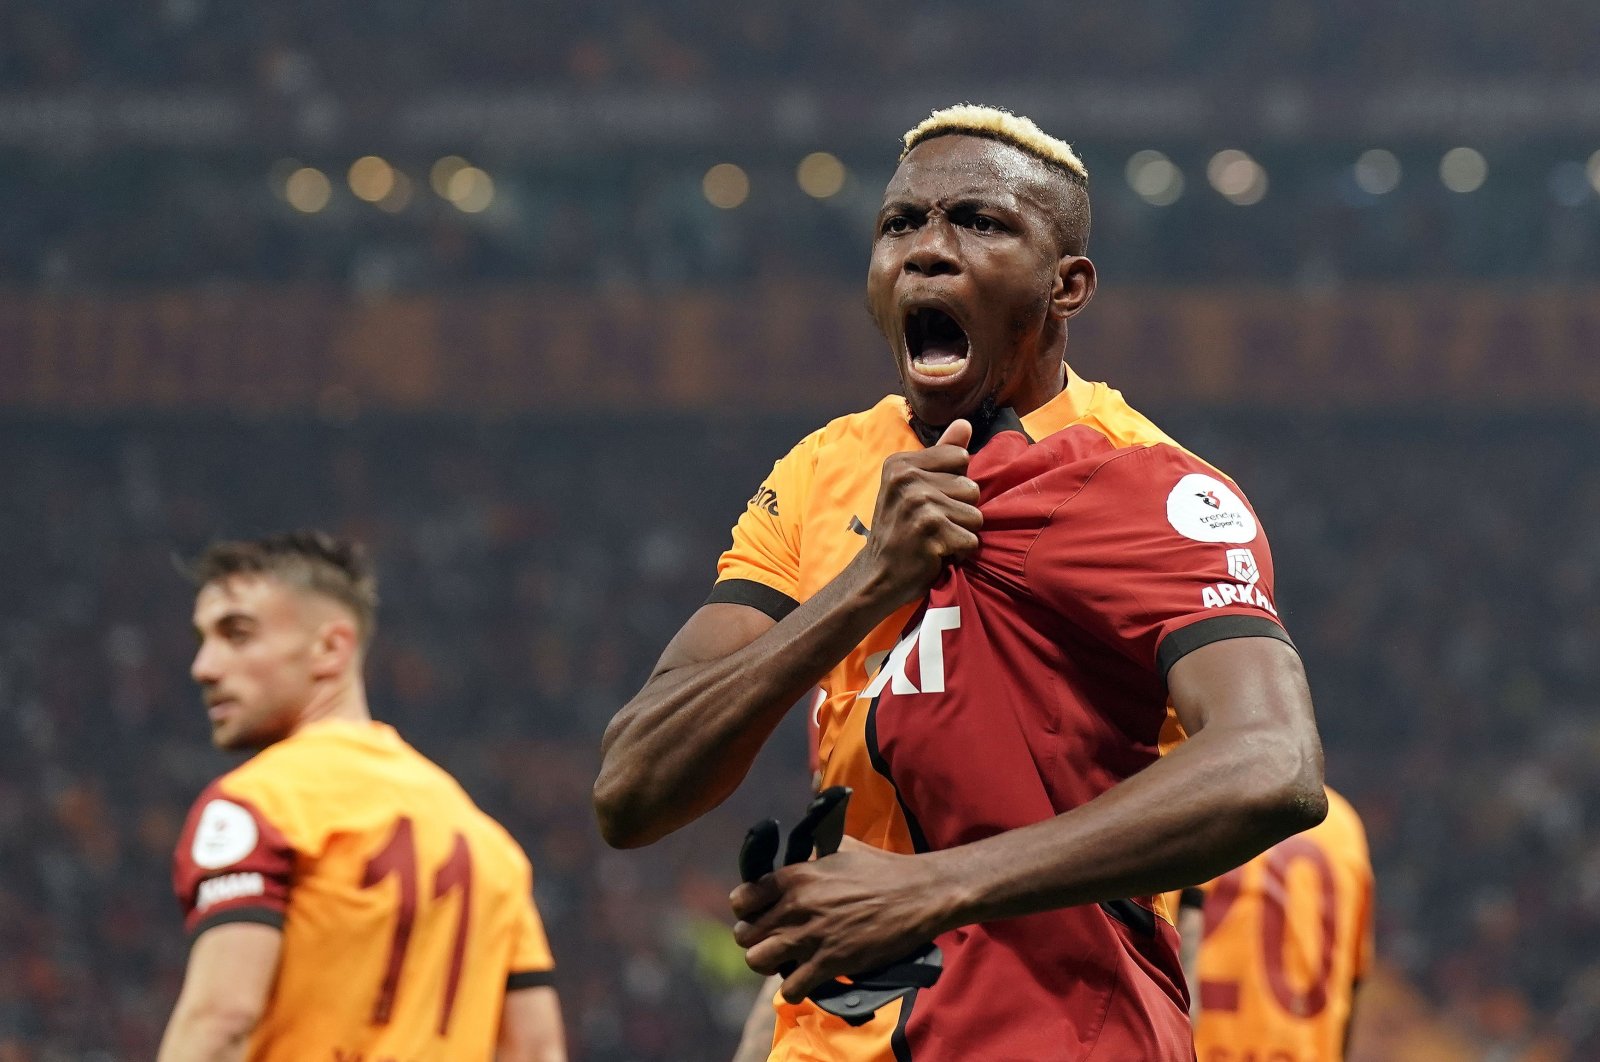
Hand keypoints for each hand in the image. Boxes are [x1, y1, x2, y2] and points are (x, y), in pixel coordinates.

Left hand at [730, 839, 957, 1003]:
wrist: (918, 895)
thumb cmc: (882, 869)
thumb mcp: (839, 848)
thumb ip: (811, 855)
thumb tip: (799, 855)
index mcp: (794, 876)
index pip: (741, 899)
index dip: (747, 910)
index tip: (760, 914)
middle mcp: (795, 906)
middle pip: (744, 935)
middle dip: (757, 939)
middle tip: (775, 940)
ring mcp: (810, 937)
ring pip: (757, 961)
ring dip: (770, 964)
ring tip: (787, 960)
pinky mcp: (829, 964)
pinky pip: (789, 988)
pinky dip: (796, 987)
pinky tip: (807, 978)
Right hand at [854, 419, 981, 609]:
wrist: (877, 576)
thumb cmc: (900, 530)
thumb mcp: (913, 487)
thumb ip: (941, 454)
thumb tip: (965, 423)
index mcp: (901, 463)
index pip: (960, 458)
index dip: (954, 485)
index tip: (930, 503)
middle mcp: (906, 478)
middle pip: (971, 487)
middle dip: (960, 512)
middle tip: (932, 526)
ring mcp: (917, 504)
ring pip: (975, 515)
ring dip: (961, 534)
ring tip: (935, 540)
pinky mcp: (930, 531)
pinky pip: (971, 539)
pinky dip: (959, 553)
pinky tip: (937, 554)